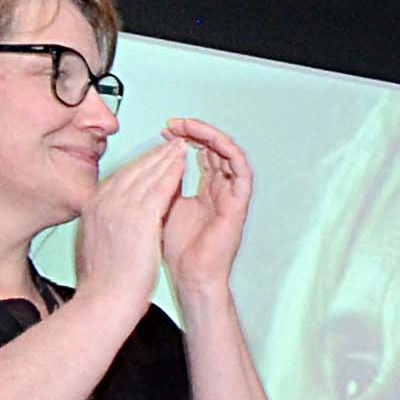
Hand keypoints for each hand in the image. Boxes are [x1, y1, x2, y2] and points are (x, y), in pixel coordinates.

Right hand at [74, 131, 193, 299]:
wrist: (103, 301)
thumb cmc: (102, 285)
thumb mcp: (95, 247)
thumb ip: (103, 228)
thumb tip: (110, 226)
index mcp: (93, 208)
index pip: (120, 180)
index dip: (140, 168)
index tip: (152, 161)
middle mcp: (104, 201)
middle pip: (133, 170)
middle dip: (154, 157)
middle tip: (170, 145)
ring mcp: (119, 206)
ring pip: (147, 173)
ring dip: (165, 158)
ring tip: (180, 146)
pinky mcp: (139, 216)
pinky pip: (160, 185)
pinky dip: (172, 171)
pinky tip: (183, 162)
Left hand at [159, 118, 254, 292]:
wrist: (189, 275)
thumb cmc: (178, 249)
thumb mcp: (165, 205)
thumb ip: (167, 183)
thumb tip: (156, 158)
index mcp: (208, 190)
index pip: (202, 154)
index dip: (185, 138)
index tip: (165, 129)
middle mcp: (222, 190)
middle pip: (215, 149)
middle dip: (195, 132)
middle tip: (174, 123)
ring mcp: (232, 196)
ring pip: (229, 154)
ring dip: (210, 136)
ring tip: (190, 127)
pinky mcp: (239, 204)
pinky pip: (243, 171)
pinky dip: (229, 152)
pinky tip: (211, 142)